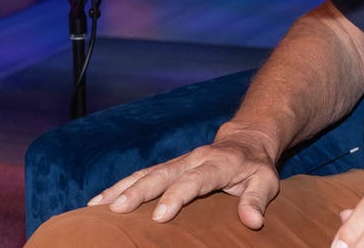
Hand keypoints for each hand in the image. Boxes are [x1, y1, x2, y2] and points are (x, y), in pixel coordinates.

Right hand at [87, 127, 281, 228]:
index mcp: (218, 163)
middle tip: (118, 209)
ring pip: (147, 172)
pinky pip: (142, 174)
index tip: (160, 216)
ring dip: (122, 188)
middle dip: (139, 191)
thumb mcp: (266, 181)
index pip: (195, 180)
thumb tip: (253, 222)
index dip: (177, 196)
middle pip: (163, 174)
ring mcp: (179, 161)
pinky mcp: (169, 166)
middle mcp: (194, 159)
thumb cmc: (255, 167)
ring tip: (98, 206)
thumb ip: (257, 200)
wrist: (246, 141)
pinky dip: (120, 186)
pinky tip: (99, 200)